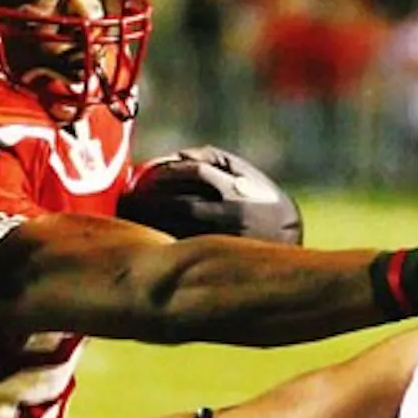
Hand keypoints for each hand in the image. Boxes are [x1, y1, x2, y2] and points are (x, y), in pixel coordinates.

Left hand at [117, 146, 302, 243]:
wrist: (288, 239)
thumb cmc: (259, 199)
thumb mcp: (244, 171)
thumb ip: (211, 159)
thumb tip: (171, 158)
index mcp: (238, 189)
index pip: (195, 172)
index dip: (166, 171)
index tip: (144, 175)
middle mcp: (233, 215)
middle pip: (181, 204)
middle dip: (151, 201)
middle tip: (128, 200)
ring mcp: (227, 240)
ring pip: (180, 230)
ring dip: (153, 223)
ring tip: (134, 217)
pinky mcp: (221, 260)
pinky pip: (186, 249)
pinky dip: (164, 240)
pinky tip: (150, 235)